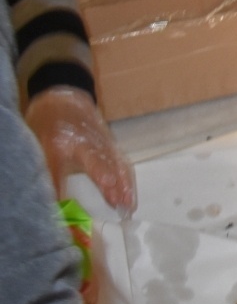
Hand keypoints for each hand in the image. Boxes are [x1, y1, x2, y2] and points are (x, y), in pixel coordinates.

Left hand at [25, 87, 136, 217]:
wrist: (65, 97)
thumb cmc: (49, 124)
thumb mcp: (41, 147)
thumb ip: (50, 174)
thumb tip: (54, 204)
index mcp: (69, 141)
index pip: (82, 158)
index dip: (94, 171)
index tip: (106, 183)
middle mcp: (91, 142)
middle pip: (106, 164)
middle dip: (115, 184)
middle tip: (122, 205)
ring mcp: (104, 142)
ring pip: (118, 165)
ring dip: (125, 186)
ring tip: (129, 206)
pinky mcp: (111, 146)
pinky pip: (122, 164)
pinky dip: (127, 181)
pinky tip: (129, 196)